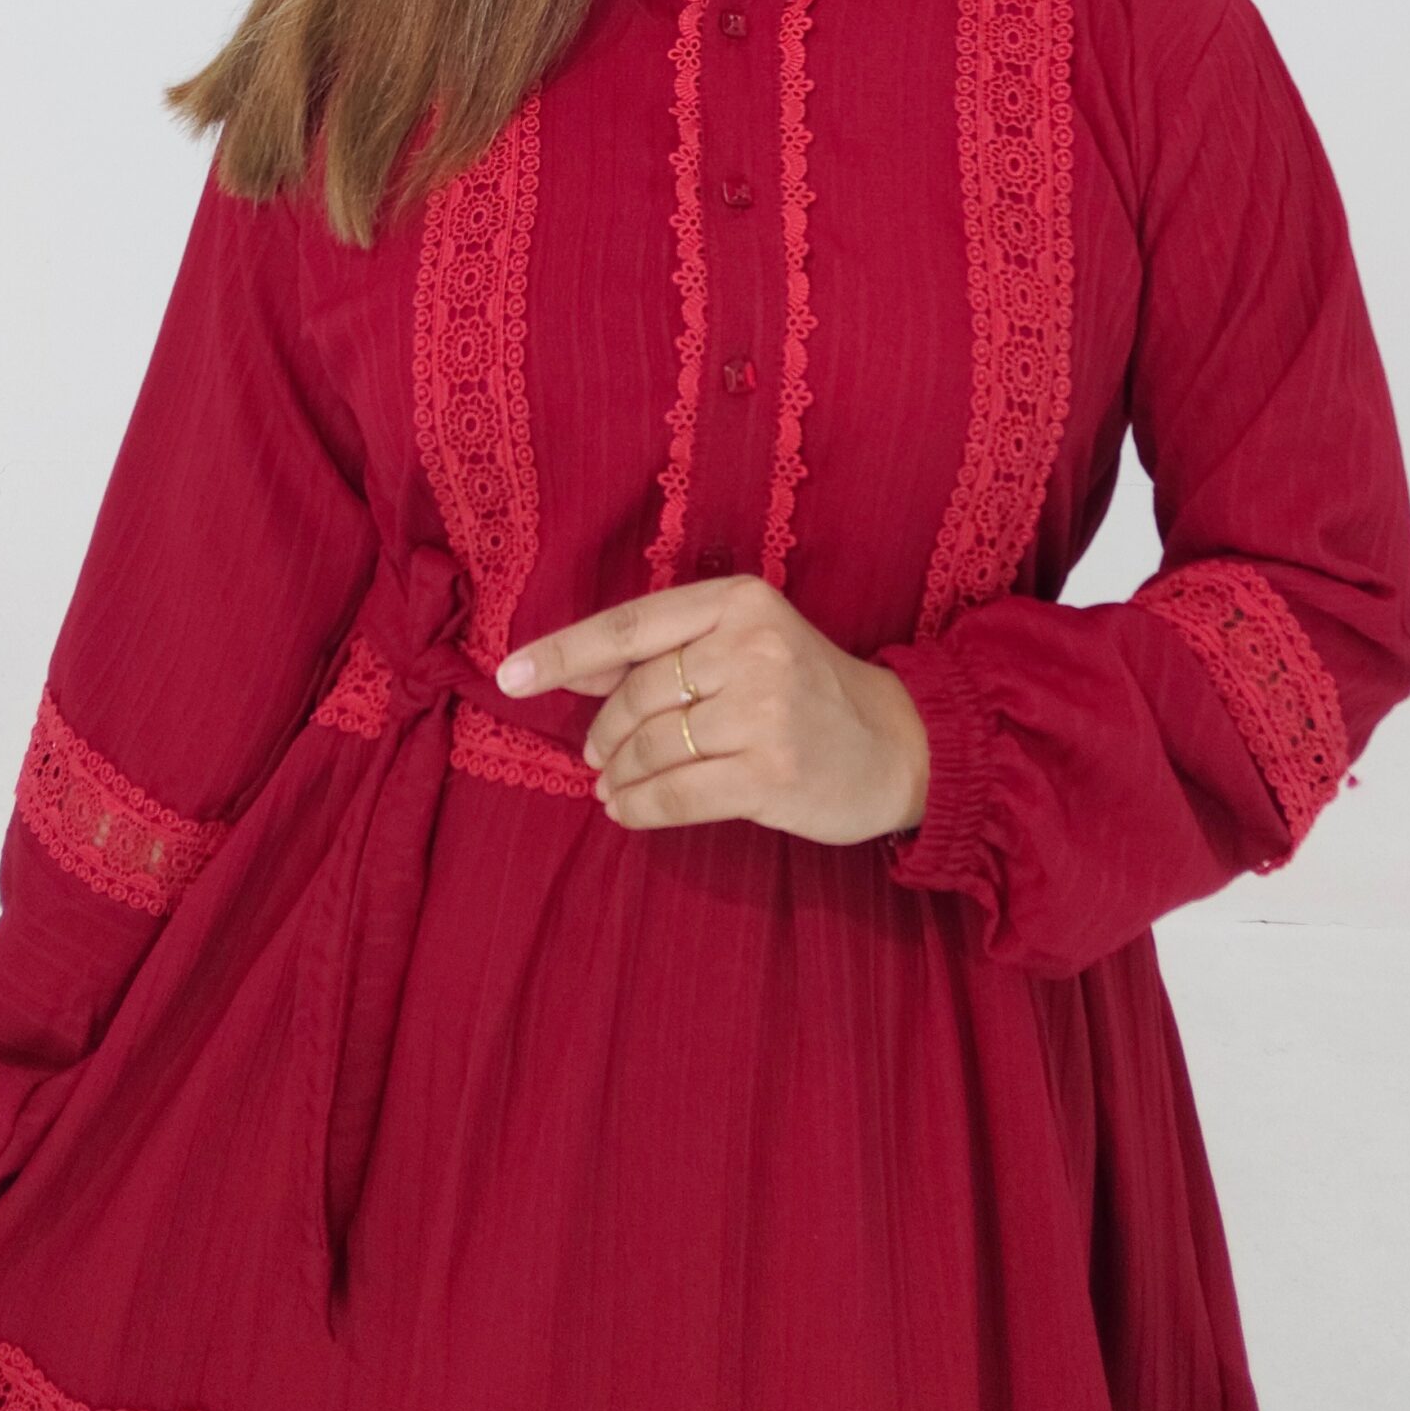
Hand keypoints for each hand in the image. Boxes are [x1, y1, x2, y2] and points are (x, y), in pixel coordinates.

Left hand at [495, 574, 929, 844]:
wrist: (901, 745)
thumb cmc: (807, 691)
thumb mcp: (747, 644)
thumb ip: (665, 651)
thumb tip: (565, 668)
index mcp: (742, 600)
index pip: (631, 625)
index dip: (562, 653)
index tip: (508, 676)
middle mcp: (754, 647)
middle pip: (636, 695)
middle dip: (602, 733)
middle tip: (595, 756)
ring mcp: (766, 711)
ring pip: (651, 747)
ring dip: (617, 774)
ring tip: (610, 787)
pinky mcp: (773, 773)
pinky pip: (676, 794)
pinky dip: (639, 807)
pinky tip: (628, 810)